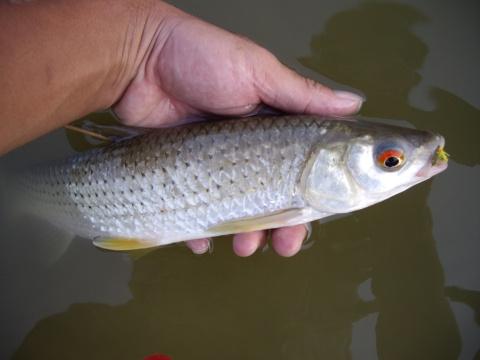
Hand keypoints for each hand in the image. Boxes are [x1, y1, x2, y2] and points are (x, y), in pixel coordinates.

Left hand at [114, 10, 363, 256]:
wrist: (138, 61)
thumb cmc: (201, 58)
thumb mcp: (257, 72)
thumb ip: (302, 94)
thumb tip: (354, 103)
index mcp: (271, 128)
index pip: (300, 170)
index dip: (310, 198)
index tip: (315, 220)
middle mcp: (246, 151)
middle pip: (271, 198)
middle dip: (280, 227)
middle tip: (284, 247)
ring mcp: (213, 165)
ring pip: (236, 210)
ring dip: (244, 234)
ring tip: (244, 248)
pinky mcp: (183, 174)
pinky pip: (193, 210)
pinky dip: (199, 231)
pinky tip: (200, 242)